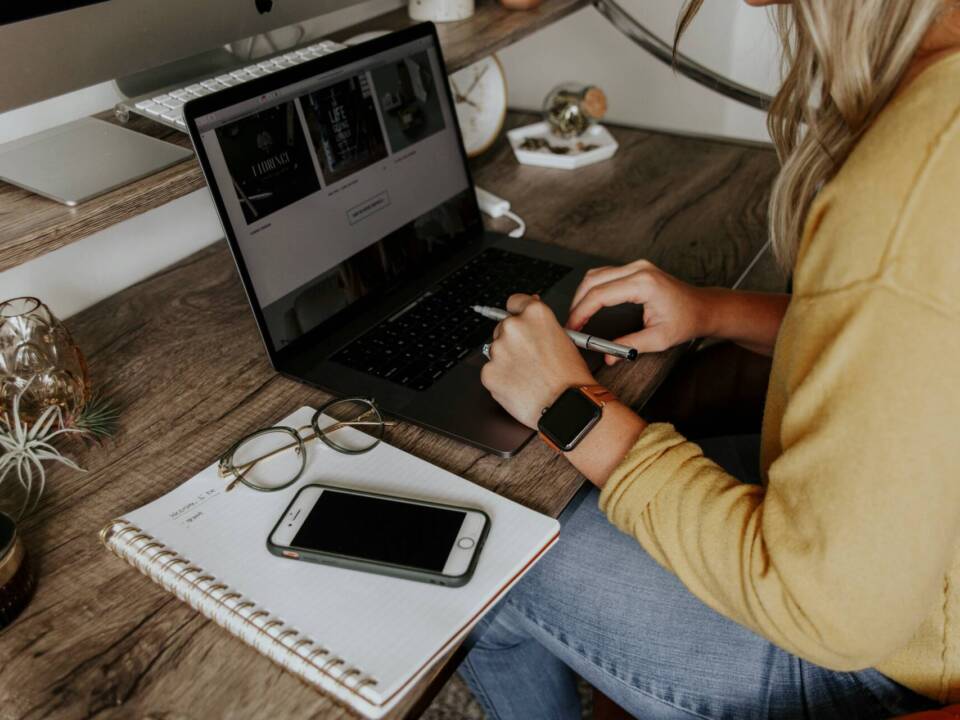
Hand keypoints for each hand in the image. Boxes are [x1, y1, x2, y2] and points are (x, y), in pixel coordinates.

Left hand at [481, 294, 595, 428]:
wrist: (566, 406)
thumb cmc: (570, 378)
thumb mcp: (565, 339)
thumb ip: (542, 323)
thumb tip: (529, 310)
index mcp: (535, 314)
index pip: (514, 302)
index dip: (518, 313)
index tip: (520, 321)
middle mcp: (514, 327)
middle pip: (503, 327)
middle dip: (513, 341)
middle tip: (530, 359)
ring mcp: (498, 350)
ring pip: (496, 351)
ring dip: (507, 360)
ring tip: (528, 375)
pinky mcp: (488, 372)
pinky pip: (491, 372)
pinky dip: (501, 379)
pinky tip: (519, 386)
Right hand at [567, 260, 708, 364]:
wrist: (704, 308)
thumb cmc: (687, 320)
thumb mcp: (659, 339)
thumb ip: (630, 346)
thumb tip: (608, 356)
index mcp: (644, 284)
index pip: (600, 294)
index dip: (581, 312)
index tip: (573, 327)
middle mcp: (639, 269)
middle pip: (593, 280)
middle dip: (577, 303)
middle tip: (571, 325)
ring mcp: (637, 266)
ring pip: (597, 274)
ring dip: (583, 294)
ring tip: (578, 316)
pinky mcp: (636, 269)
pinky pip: (606, 274)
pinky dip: (593, 289)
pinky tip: (589, 304)